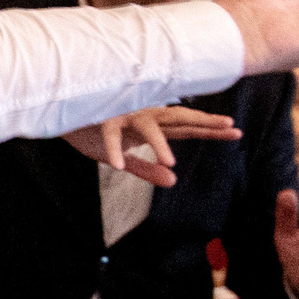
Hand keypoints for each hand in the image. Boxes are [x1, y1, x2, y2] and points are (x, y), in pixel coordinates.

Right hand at [62, 105, 242, 187]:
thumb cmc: (93, 134)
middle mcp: (143, 116)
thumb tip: (173, 182)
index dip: (210, 130)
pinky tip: (117, 165)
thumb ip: (148, 170)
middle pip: (178, 118)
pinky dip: (113, 149)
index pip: (186, 128)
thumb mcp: (124, 158)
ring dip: (158, 144)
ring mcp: (124, 116)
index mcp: (150, 125)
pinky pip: (110, 136)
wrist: (62, 119)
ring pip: (147, 127)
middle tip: (229, 126)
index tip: (237, 133)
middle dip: (203, 123)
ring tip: (170, 163)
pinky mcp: (102, 120)